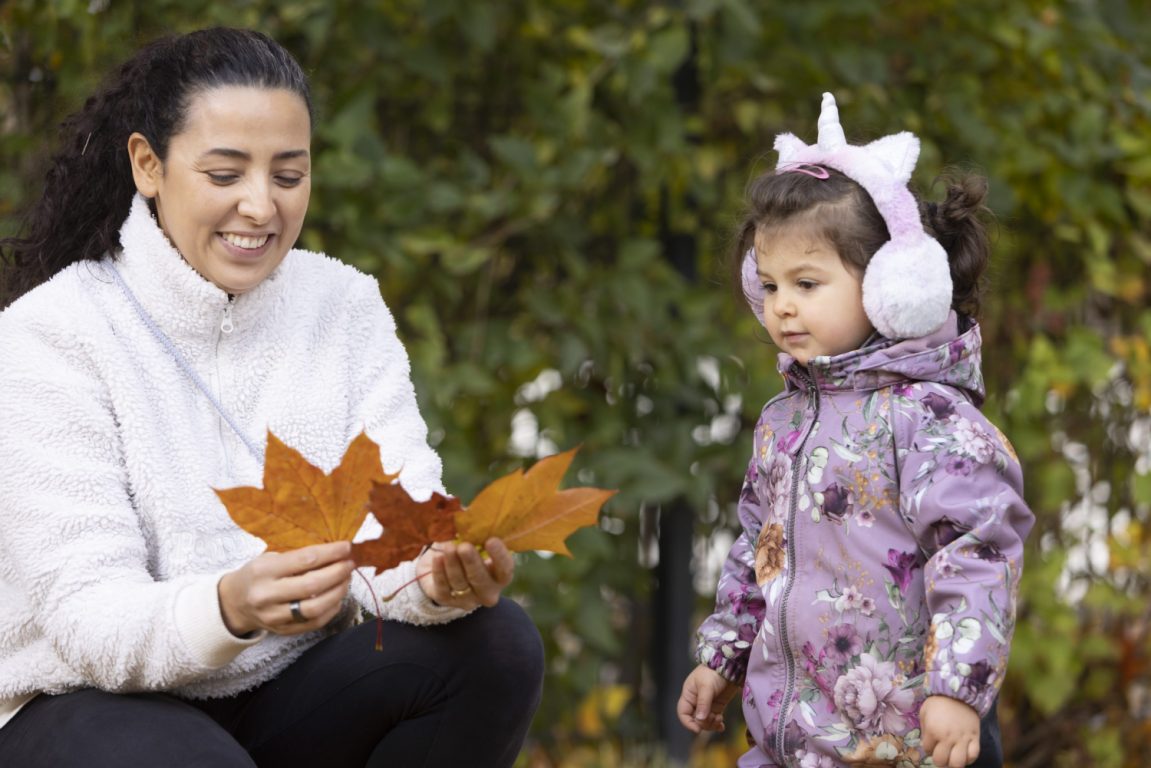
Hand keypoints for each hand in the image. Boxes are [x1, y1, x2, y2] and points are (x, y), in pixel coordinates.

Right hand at [218, 541, 354, 636]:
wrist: (234, 603)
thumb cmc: (258, 574)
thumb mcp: (270, 558)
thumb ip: (298, 557)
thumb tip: (336, 552)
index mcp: (263, 571)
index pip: (305, 560)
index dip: (331, 553)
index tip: (346, 547)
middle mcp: (266, 595)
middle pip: (312, 585)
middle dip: (338, 572)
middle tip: (350, 564)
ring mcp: (273, 616)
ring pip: (315, 608)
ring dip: (337, 592)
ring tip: (346, 580)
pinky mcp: (281, 631)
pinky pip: (313, 623)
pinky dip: (330, 610)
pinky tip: (337, 598)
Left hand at [416, 537, 513, 608]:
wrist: (443, 568)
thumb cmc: (467, 550)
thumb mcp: (476, 542)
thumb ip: (479, 534)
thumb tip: (476, 519)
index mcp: (500, 576)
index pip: (505, 569)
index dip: (499, 556)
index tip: (491, 540)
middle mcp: (487, 591)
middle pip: (481, 580)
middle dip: (472, 562)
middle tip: (465, 547)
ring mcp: (467, 599)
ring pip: (460, 583)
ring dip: (453, 564)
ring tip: (449, 547)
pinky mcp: (447, 600)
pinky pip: (443, 587)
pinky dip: (440, 572)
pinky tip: (438, 558)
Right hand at [676, 664, 739, 733]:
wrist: (729, 665)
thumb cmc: (713, 672)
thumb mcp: (706, 687)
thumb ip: (703, 703)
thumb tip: (699, 720)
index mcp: (688, 695)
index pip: (683, 713)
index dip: (688, 723)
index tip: (698, 730)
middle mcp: (696, 701)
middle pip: (695, 719)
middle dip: (704, 723)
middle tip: (713, 719)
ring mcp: (707, 704)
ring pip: (705, 721)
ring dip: (711, 724)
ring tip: (719, 720)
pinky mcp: (717, 706)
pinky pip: (714, 719)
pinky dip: (717, 724)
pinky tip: (722, 726)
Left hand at [920, 695, 980, 767]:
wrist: (958, 692)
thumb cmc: (938, 702)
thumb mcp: (924, 712)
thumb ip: (924, 730)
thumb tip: (928, 744)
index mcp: (933, 731)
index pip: (928, 750)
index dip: (928, 747)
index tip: (931, 742)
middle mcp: (947, 737)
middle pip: (941, 761)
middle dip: (939, 759)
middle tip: (941, 753)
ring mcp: (962, 739)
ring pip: (958, 763)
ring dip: (953, 763)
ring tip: (952, 757)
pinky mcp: (975, 737)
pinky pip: (973, 756)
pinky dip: (968, 759)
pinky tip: (964, 755)